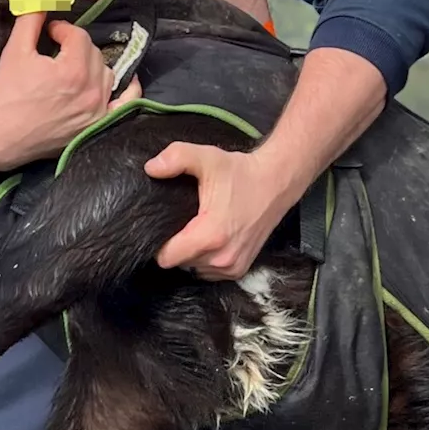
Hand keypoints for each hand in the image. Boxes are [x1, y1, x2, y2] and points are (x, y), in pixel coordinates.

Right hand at [0, 13, 137, 181]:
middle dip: (76, 47)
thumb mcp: (14, 52)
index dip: (62, 30)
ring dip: (93, 65)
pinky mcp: (98, 125)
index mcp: (73, 69)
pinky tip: (123, 80)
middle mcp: (92, 89)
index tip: (49, 34)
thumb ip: (30, 21)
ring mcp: (98, 109)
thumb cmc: (5, 96)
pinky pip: (125, 102)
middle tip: (57, 51)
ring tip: (74, 68)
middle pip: (95, 53)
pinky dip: (128, 89)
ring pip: (108, 73)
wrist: (0, 139)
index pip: (78, 36)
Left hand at [146, 142, 294, 279]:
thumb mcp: (207, 158)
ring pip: (193, 268)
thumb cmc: (241, 172)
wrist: (276, 182)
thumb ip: (176, 158)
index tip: (162, 226)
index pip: (166, 258)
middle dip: (176, 246)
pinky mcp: (239, 269)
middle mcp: (221, 257)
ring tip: (198, 228)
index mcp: (210, 235)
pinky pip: (208, 272)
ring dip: (191, 253)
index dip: (159, 244)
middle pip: (179, 263)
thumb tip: (151, 168)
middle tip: (183, 222)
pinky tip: (211, 238)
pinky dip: (205, 258)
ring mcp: (232, 266)